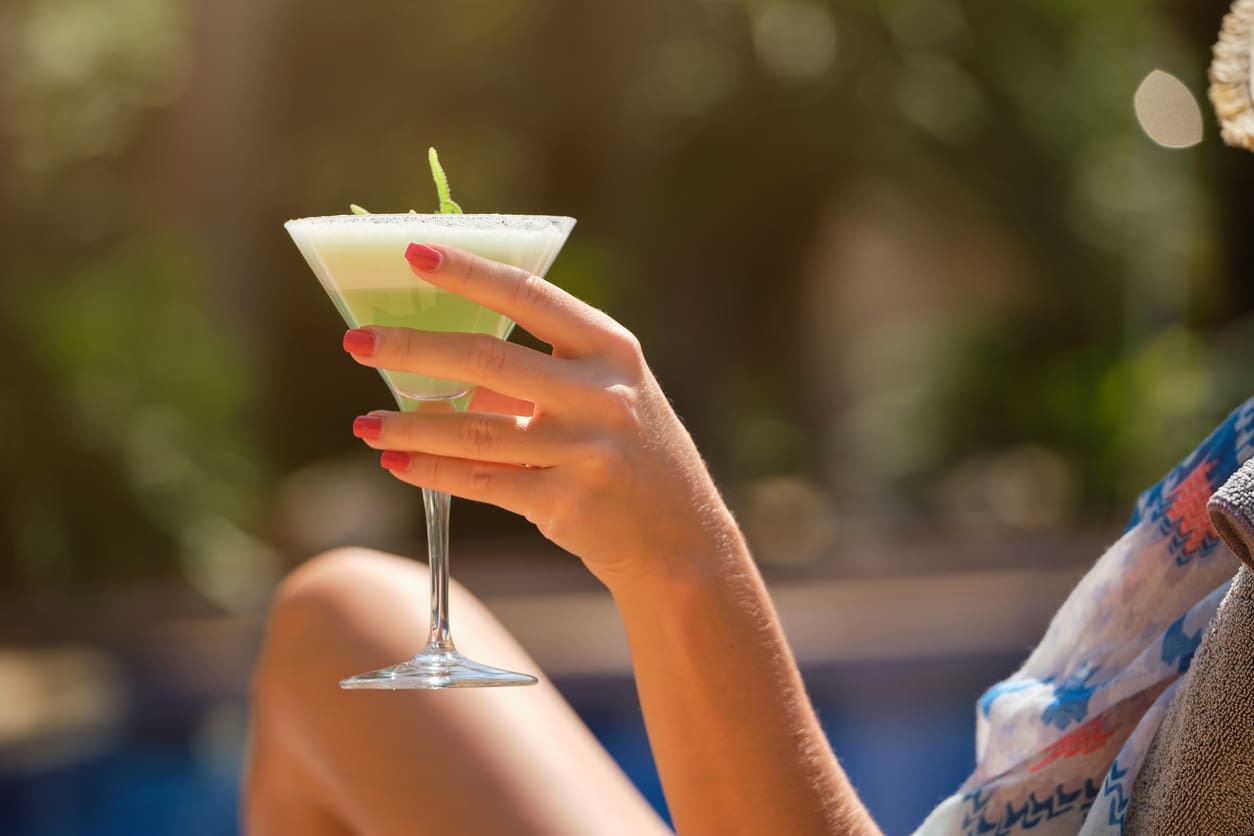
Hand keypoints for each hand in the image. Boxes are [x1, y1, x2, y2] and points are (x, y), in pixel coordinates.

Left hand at [343, 243, 744, 590]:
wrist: (681, 539)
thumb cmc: (632, 455)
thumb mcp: (604, 397)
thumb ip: (537, 376)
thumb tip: (446, 362)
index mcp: (611, 350)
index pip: (529, 295)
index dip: (468, 273)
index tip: (414, 255)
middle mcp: (601, 394)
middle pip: (487, 359)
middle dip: (412, 349)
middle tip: (356, 342)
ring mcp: (584, 450)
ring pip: (473, 429)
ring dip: (408, 426)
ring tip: (364, 424)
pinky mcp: (564, 503)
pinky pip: (481, 480)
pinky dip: (432, 472)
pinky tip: (396, 464)